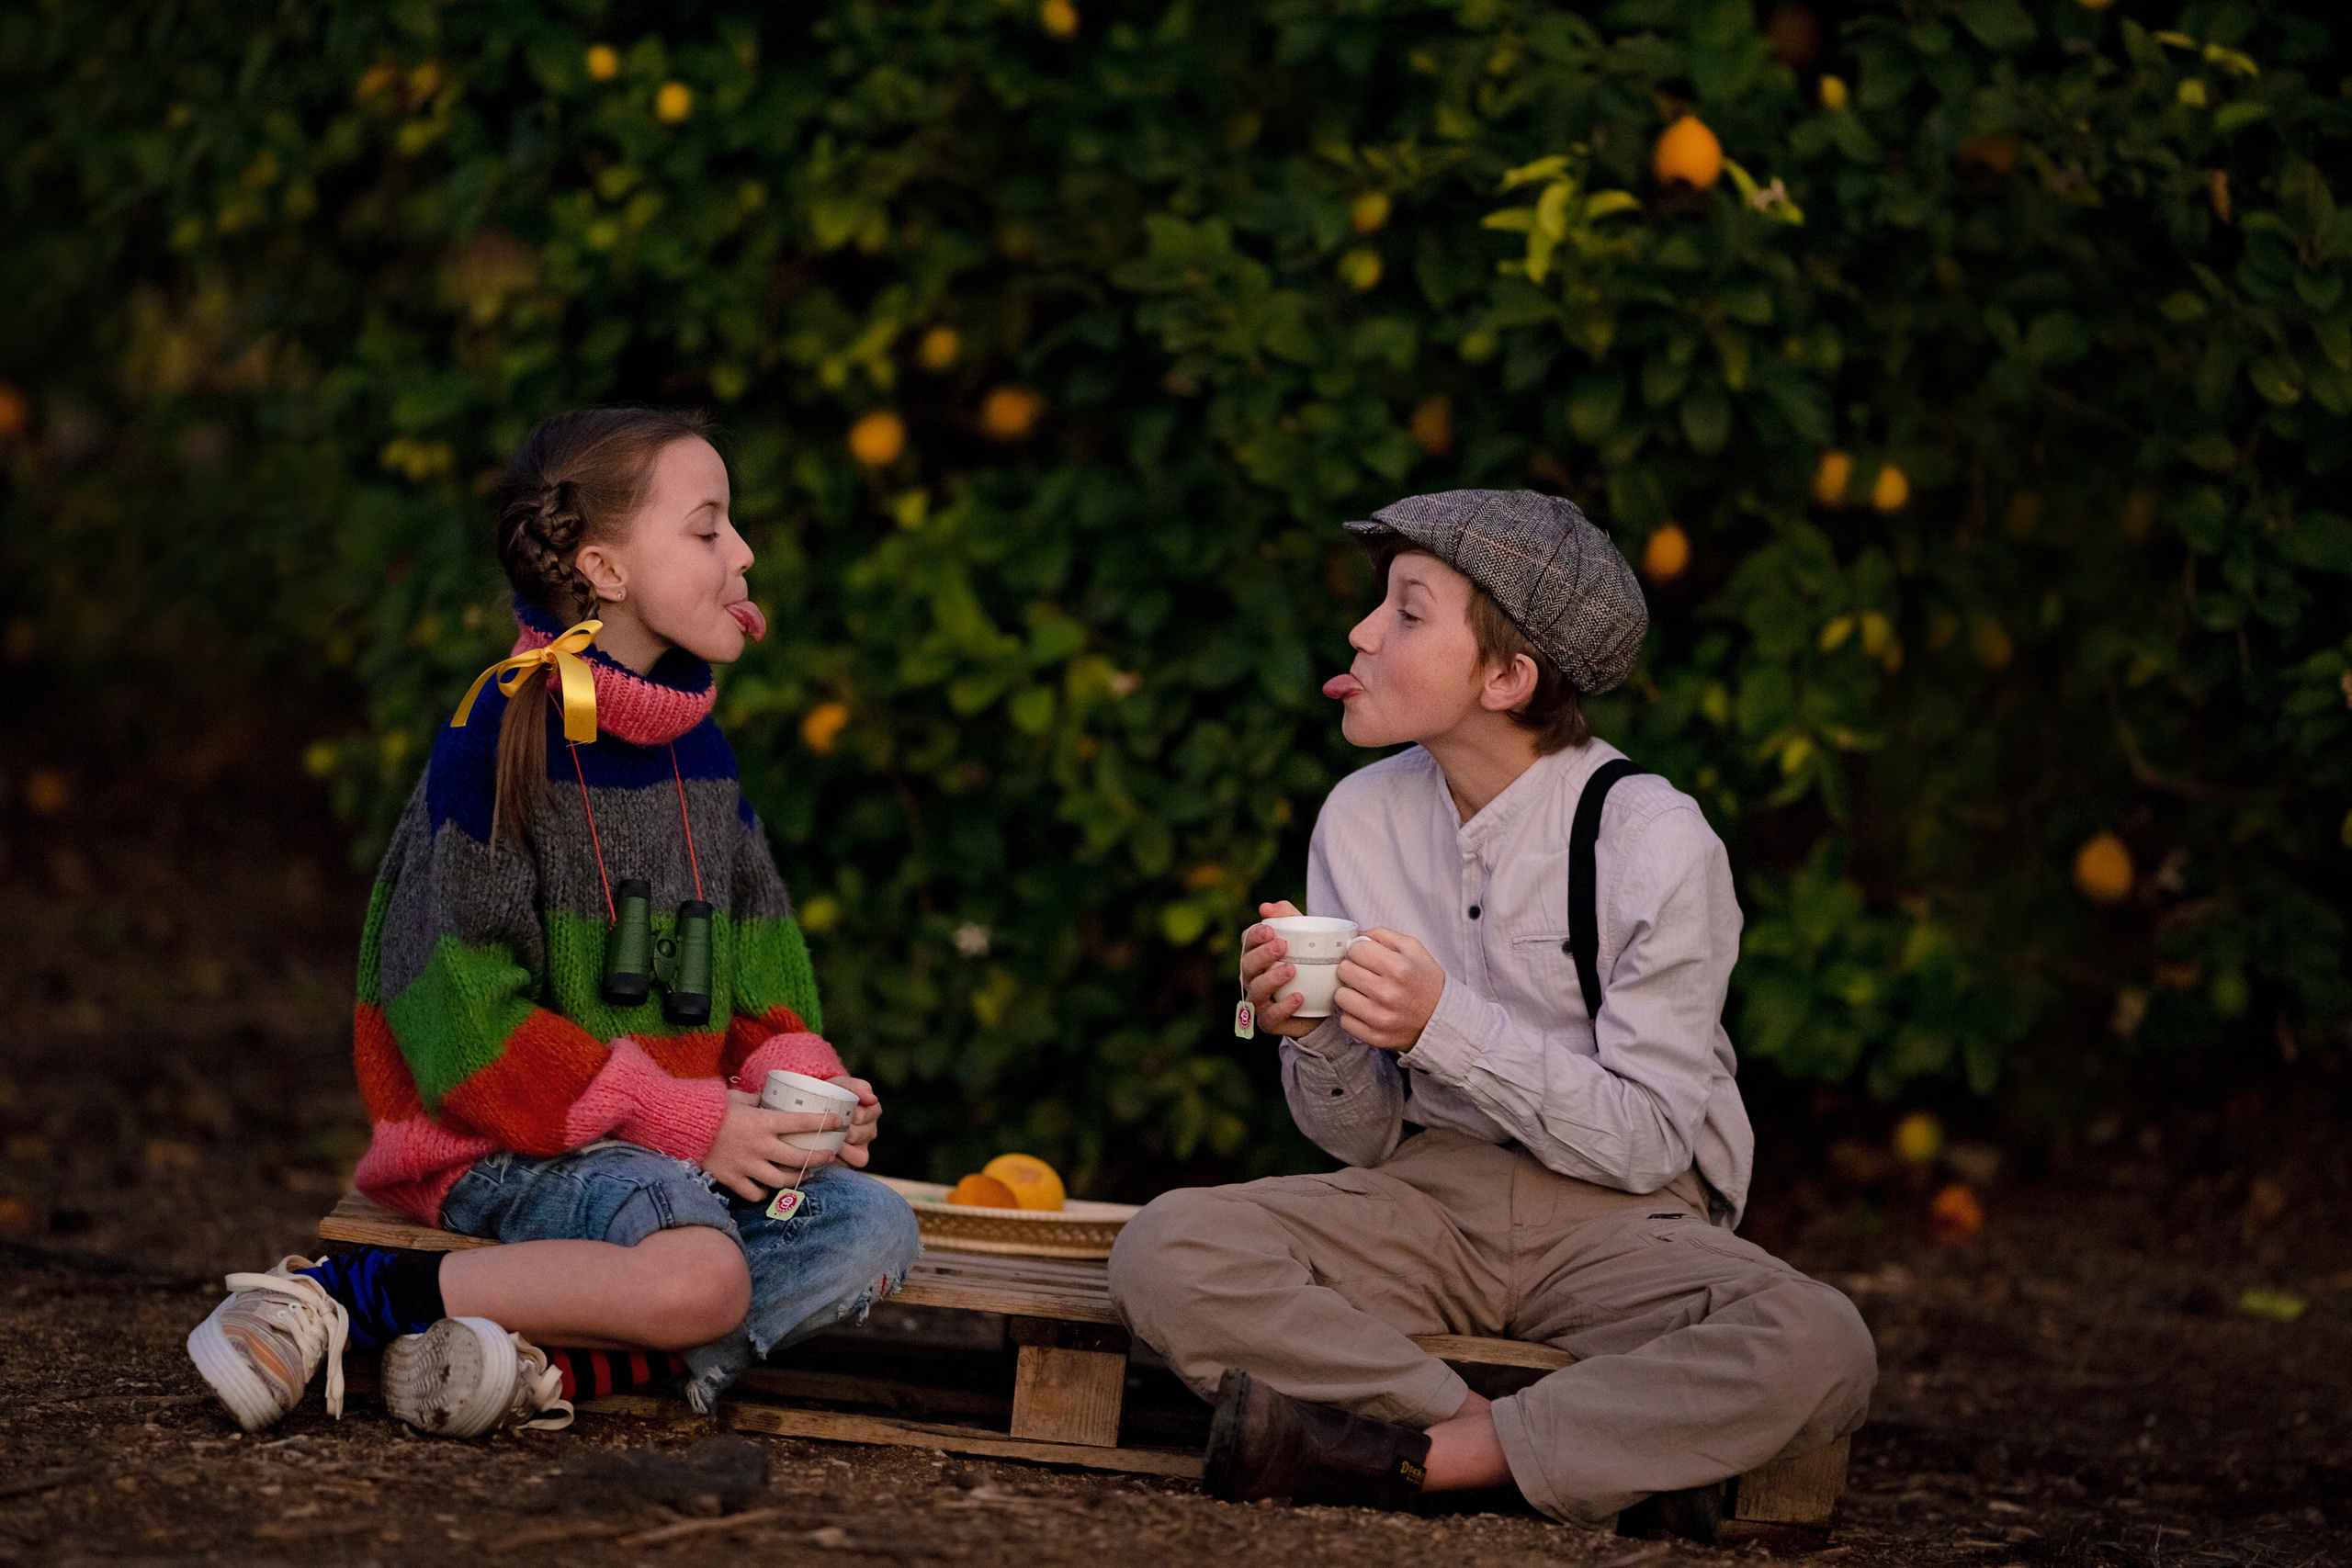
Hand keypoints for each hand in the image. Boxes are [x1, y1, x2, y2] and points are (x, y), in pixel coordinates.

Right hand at [702, 1100, 843, 1200]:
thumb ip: (758, 1100)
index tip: (839, 1122)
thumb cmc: (711, 1110)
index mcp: (762, 1122)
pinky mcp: (732, 1180)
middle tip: (830, 1156)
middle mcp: (759, 1146)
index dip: (823, 1123)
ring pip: (781, 1181)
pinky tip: (769, 1188)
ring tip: (806, 1175)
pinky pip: (756, 1194)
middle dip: (819, 1159)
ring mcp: (746, 1166)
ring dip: (797, 1179)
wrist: (681, 1127)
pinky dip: (764, 1193)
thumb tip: (772, 1097)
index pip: (800, 1123)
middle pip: (799, 1158)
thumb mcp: (738, 1098)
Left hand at [828, 1075, 882, 1167]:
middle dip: (840, 1132)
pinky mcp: (850, 1161)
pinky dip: (838, 1161)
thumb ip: (858, 1087)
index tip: (831, 1111)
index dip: (847, 1116)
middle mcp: (870, 1131)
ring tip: (823, 1141)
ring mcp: (861, 1148)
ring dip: (840, 1148)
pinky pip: (849, 1166)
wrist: (814, 1105)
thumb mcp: (843, 1085)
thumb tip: (873, 1099)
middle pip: (857, 1135)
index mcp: (872, 1110)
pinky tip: (824, 1154)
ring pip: (857, 1155)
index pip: (862, 1116)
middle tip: (823, 1127)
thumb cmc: (831, 1094)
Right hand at [1240, 900, 1321, 1038]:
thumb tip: (1266, 907)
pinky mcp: (1270, 1021)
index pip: (1247, 942)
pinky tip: (1298, 997)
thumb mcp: (1303, 938)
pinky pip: (1271, 1016)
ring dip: (1272, 978)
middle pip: (1247, 965)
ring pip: (1257, 990)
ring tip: (1291, 970)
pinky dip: (1284, 1006)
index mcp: (1256, 955)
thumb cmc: (1307, 966)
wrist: (1321, 1005)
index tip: (1270, 930)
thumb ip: (1288, 917)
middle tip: (1282, 946)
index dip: (1254, 936)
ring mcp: (1259, 1001)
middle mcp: (1252, 978)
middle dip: (1262, 954)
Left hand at [1334, 928, 1445, 1051]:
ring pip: (1340, 996)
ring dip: (1350, 992)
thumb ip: (1383, 935)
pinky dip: (1353, 1014)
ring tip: (1365, 992)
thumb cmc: (1425, 980)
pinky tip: (1367, 1009)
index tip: (1367, 956)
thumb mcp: (1413, 948)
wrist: (1442, 1018)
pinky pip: (1345, 1020)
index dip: (1360, 950)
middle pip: (1344, 970)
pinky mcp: (1375, 1036)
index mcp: (1398, 968)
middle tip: (1365, 974)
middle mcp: (1388, 993)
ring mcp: (1380, 1017)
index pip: (1355, 950)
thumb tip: (1355, 936)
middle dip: (1353, 969)